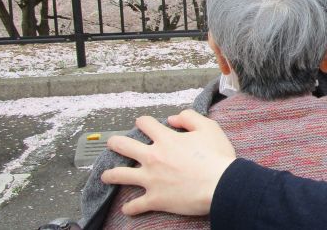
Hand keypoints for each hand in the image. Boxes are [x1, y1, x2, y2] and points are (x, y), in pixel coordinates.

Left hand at [101, 109, 235, 215]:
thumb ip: (189, 118)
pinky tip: (127, 208)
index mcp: (166, 139)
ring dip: (111, 174)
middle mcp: (153, 157)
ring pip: (121, 175)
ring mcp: (151, 179)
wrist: (221, 184)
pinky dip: (130, 207)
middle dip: (116, 143)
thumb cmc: (217, 156)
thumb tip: (173, 118)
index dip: (143, 121)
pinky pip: (136, 205)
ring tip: (106, 175)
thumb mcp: (209, 127)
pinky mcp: (155, 199)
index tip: (142, 123)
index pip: (146, 124)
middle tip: (112, 143)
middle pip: (124, 146)